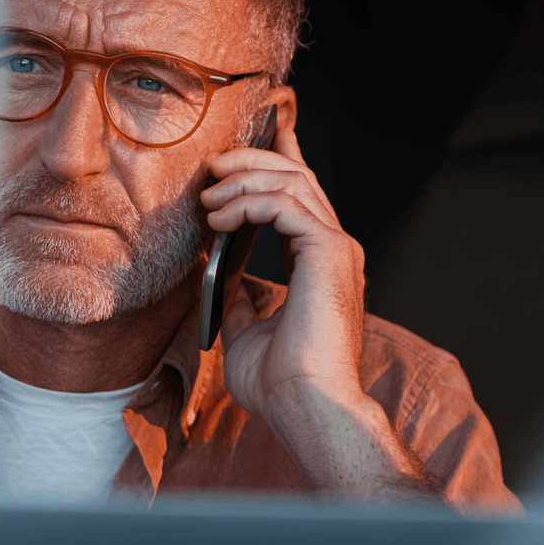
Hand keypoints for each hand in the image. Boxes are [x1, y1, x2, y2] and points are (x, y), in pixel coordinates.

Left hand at [199, 125, 367, 420]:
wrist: (304, 405)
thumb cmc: (279, 380)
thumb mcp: (244, 332)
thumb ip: (239, 301)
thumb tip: (218, 281)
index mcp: (318, 262)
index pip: (299, 195)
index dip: (278, 159)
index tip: (251, 139)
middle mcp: (333, 248)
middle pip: (295, 177)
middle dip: (250, 160)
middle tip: (211, 166)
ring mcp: (336, 248)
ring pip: (291, 181)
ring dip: (241, 180)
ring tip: (207, 198)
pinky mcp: (330, 252)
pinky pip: (285, 203)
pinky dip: (247, 202)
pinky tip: (219, 218)